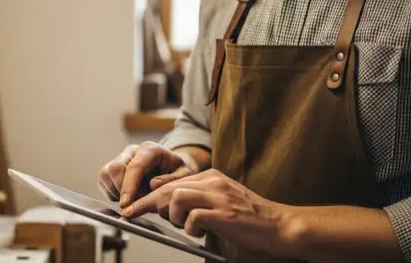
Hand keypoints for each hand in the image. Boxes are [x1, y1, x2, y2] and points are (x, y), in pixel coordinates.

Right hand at [97, 142, 200, 207]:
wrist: (171, 167)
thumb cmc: (178, 172)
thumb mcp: (184, 175)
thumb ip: (171, 180)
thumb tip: (152, 184)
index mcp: (150, 149)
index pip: (134, 167)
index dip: (129, 186)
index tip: (126, 204)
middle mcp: (132, 151)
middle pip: (116, 168)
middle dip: (122, 190)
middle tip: (137, 204)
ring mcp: (121, 158)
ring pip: (106, 174)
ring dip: (117, 192)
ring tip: (135, 199)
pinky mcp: (112, 168)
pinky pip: (104, 181)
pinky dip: (113, 193)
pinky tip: (128, 197)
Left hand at [121, 169, 295, 255]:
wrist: (279, 225)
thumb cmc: (249, 217)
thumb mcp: (219, 200)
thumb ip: (195, 197)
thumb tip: (164, 199)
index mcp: (210, 177)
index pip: (170, 181)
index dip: (148, 194)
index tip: (133, 206)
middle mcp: (212, 182)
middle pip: (167, 188)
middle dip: (144, 203)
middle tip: (131, 214)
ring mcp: (218, 197)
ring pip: (175, 198)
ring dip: (171, 216)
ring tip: (182, 225)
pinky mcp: (224, 214)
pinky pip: (192, 218)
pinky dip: (189, 228)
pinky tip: (199, 232)